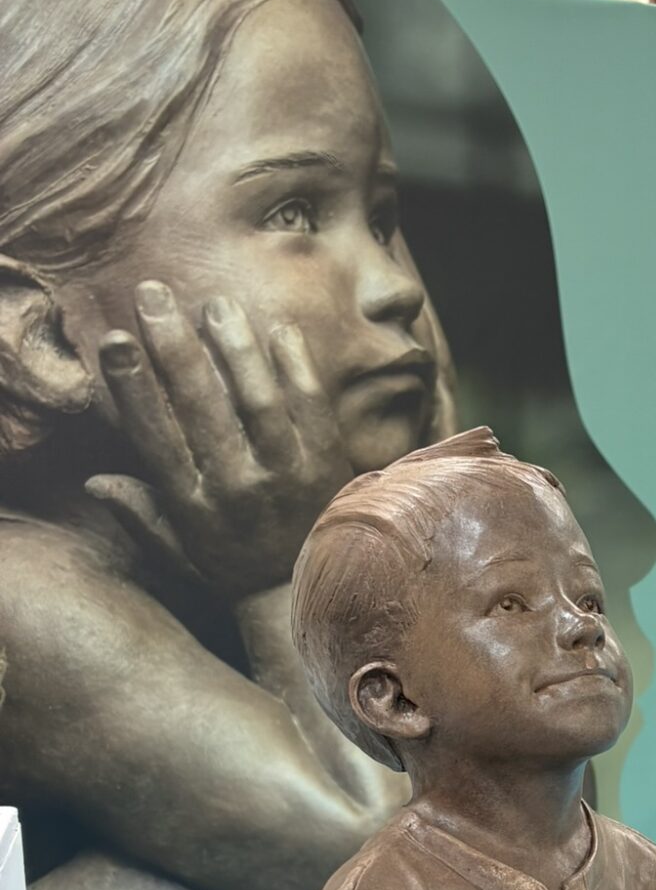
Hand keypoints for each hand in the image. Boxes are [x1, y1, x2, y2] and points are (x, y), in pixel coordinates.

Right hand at [94, 281, 351, 600]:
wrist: (311, 595)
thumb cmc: (235, 567)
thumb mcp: (180, 552)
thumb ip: (141, 514)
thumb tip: (93, 481)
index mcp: (194, 505)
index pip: (155, 436)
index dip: (132, 386)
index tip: (115, 341)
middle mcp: (238, 488)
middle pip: (201, 406)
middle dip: (174, 345)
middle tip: (154, 295)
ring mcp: (287, 475)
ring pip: (257, 399)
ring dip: (234, 346)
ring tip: (216, 305)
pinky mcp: (328, 465)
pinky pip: (312, 405)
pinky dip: (296, 366)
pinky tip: (278, 329)